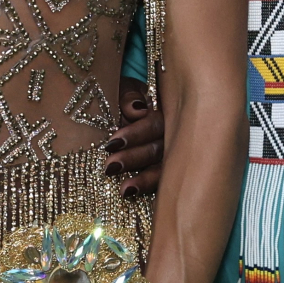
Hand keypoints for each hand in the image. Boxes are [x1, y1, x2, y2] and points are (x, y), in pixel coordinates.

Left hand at [105, 78, 161, 197]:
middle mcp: (173, 132)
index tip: (112, 143)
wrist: (126, 104)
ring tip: (124, 190)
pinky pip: (161, 182)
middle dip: (135, 158)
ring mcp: (172, 153)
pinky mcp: (166, 170)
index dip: (136, 134)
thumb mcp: (124, 88)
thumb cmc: (124, 94)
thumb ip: (129, 97)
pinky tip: (132, 194)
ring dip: (144, 180)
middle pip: (160, 149)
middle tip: (110, 167)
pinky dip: (147, 188)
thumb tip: (136, 110)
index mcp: (165, 109)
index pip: (156, 124)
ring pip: (163, 169)